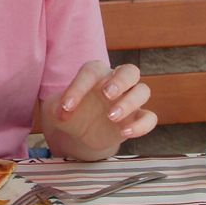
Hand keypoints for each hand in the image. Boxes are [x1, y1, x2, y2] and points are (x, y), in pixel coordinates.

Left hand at [42, 60, 156, 159]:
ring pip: (143, 91)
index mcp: (95, 74)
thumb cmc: (70, 112)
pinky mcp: (136, 118)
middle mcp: (116, 82)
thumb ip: (57, 107)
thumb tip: (63, 112)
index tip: (67, 107)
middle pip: (129, 71)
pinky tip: (124, 132)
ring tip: (111, 117)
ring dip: (130, 102)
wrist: (81, 133)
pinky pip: (149, 118)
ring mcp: (129, 100)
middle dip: (120, 81)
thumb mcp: (56, 109)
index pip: (91, 71)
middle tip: (107, 94)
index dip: (79, 87)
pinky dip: (141, 125)